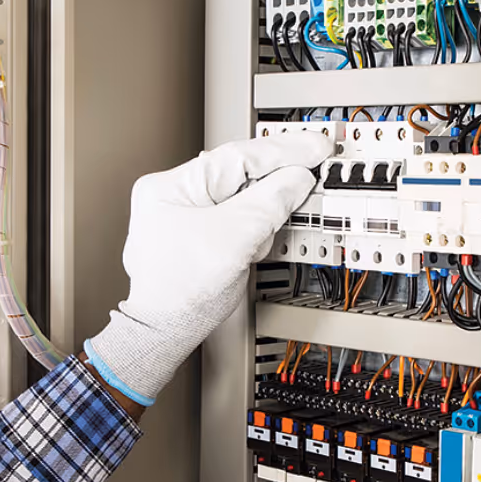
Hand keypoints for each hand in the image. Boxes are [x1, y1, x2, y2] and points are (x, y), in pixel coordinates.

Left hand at [85, 133, 331, 405]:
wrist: (163, 335)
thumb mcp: (234, 239)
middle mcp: (174, 195)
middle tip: (308, 185)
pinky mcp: (198, 236)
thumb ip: (270, 202)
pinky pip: (237, 222)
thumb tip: (297, 178)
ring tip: (250, 248)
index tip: (317, 147)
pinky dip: (250, 233)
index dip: (283, 151)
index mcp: (171, 186)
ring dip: (259, 220)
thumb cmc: (180, 294)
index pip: (238, 155)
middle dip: (271, 191)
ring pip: (243, 200)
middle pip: (242, 176)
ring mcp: (184, 216)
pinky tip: (246, 253)